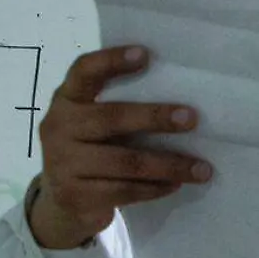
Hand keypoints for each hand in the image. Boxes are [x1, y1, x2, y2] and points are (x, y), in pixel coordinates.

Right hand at [28, 45, 209, 249]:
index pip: (84, 71)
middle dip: (154, 117)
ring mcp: (63, 164)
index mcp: (66, 99)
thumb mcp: (90, 123)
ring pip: (126, 162)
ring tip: (202, 168)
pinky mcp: (75, 196)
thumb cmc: (87, 149)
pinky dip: (155, 187)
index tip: (146, 54)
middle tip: (192, 118)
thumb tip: (180, 100)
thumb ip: (116, 107)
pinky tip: (176, 184)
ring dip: (169, 164)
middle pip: (112, 118)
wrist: (57, 203)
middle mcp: (59, 127)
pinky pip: (124, 190)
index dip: (112, 60)